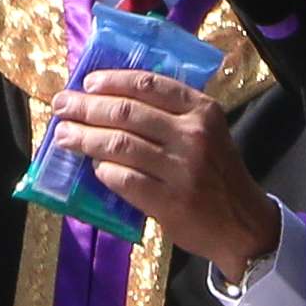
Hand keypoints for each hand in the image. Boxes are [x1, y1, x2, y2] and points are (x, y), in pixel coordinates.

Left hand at [49, 72, 282, 278]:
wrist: (242, 223)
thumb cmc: (217, 173)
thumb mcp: (208, 132)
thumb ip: (172, 115)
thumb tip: (112, 100)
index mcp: (202, 110)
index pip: (149, 84)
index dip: (113, 81)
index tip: (87, 83)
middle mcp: (193, 135)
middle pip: (127, 112)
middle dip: (87, 107)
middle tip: (63, 106)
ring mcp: (181, 169)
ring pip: (119, 144)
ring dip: (85, 138)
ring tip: (65, 136)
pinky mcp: (170, 201)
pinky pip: (123, 178)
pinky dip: (103, 170)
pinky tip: (93, 167)